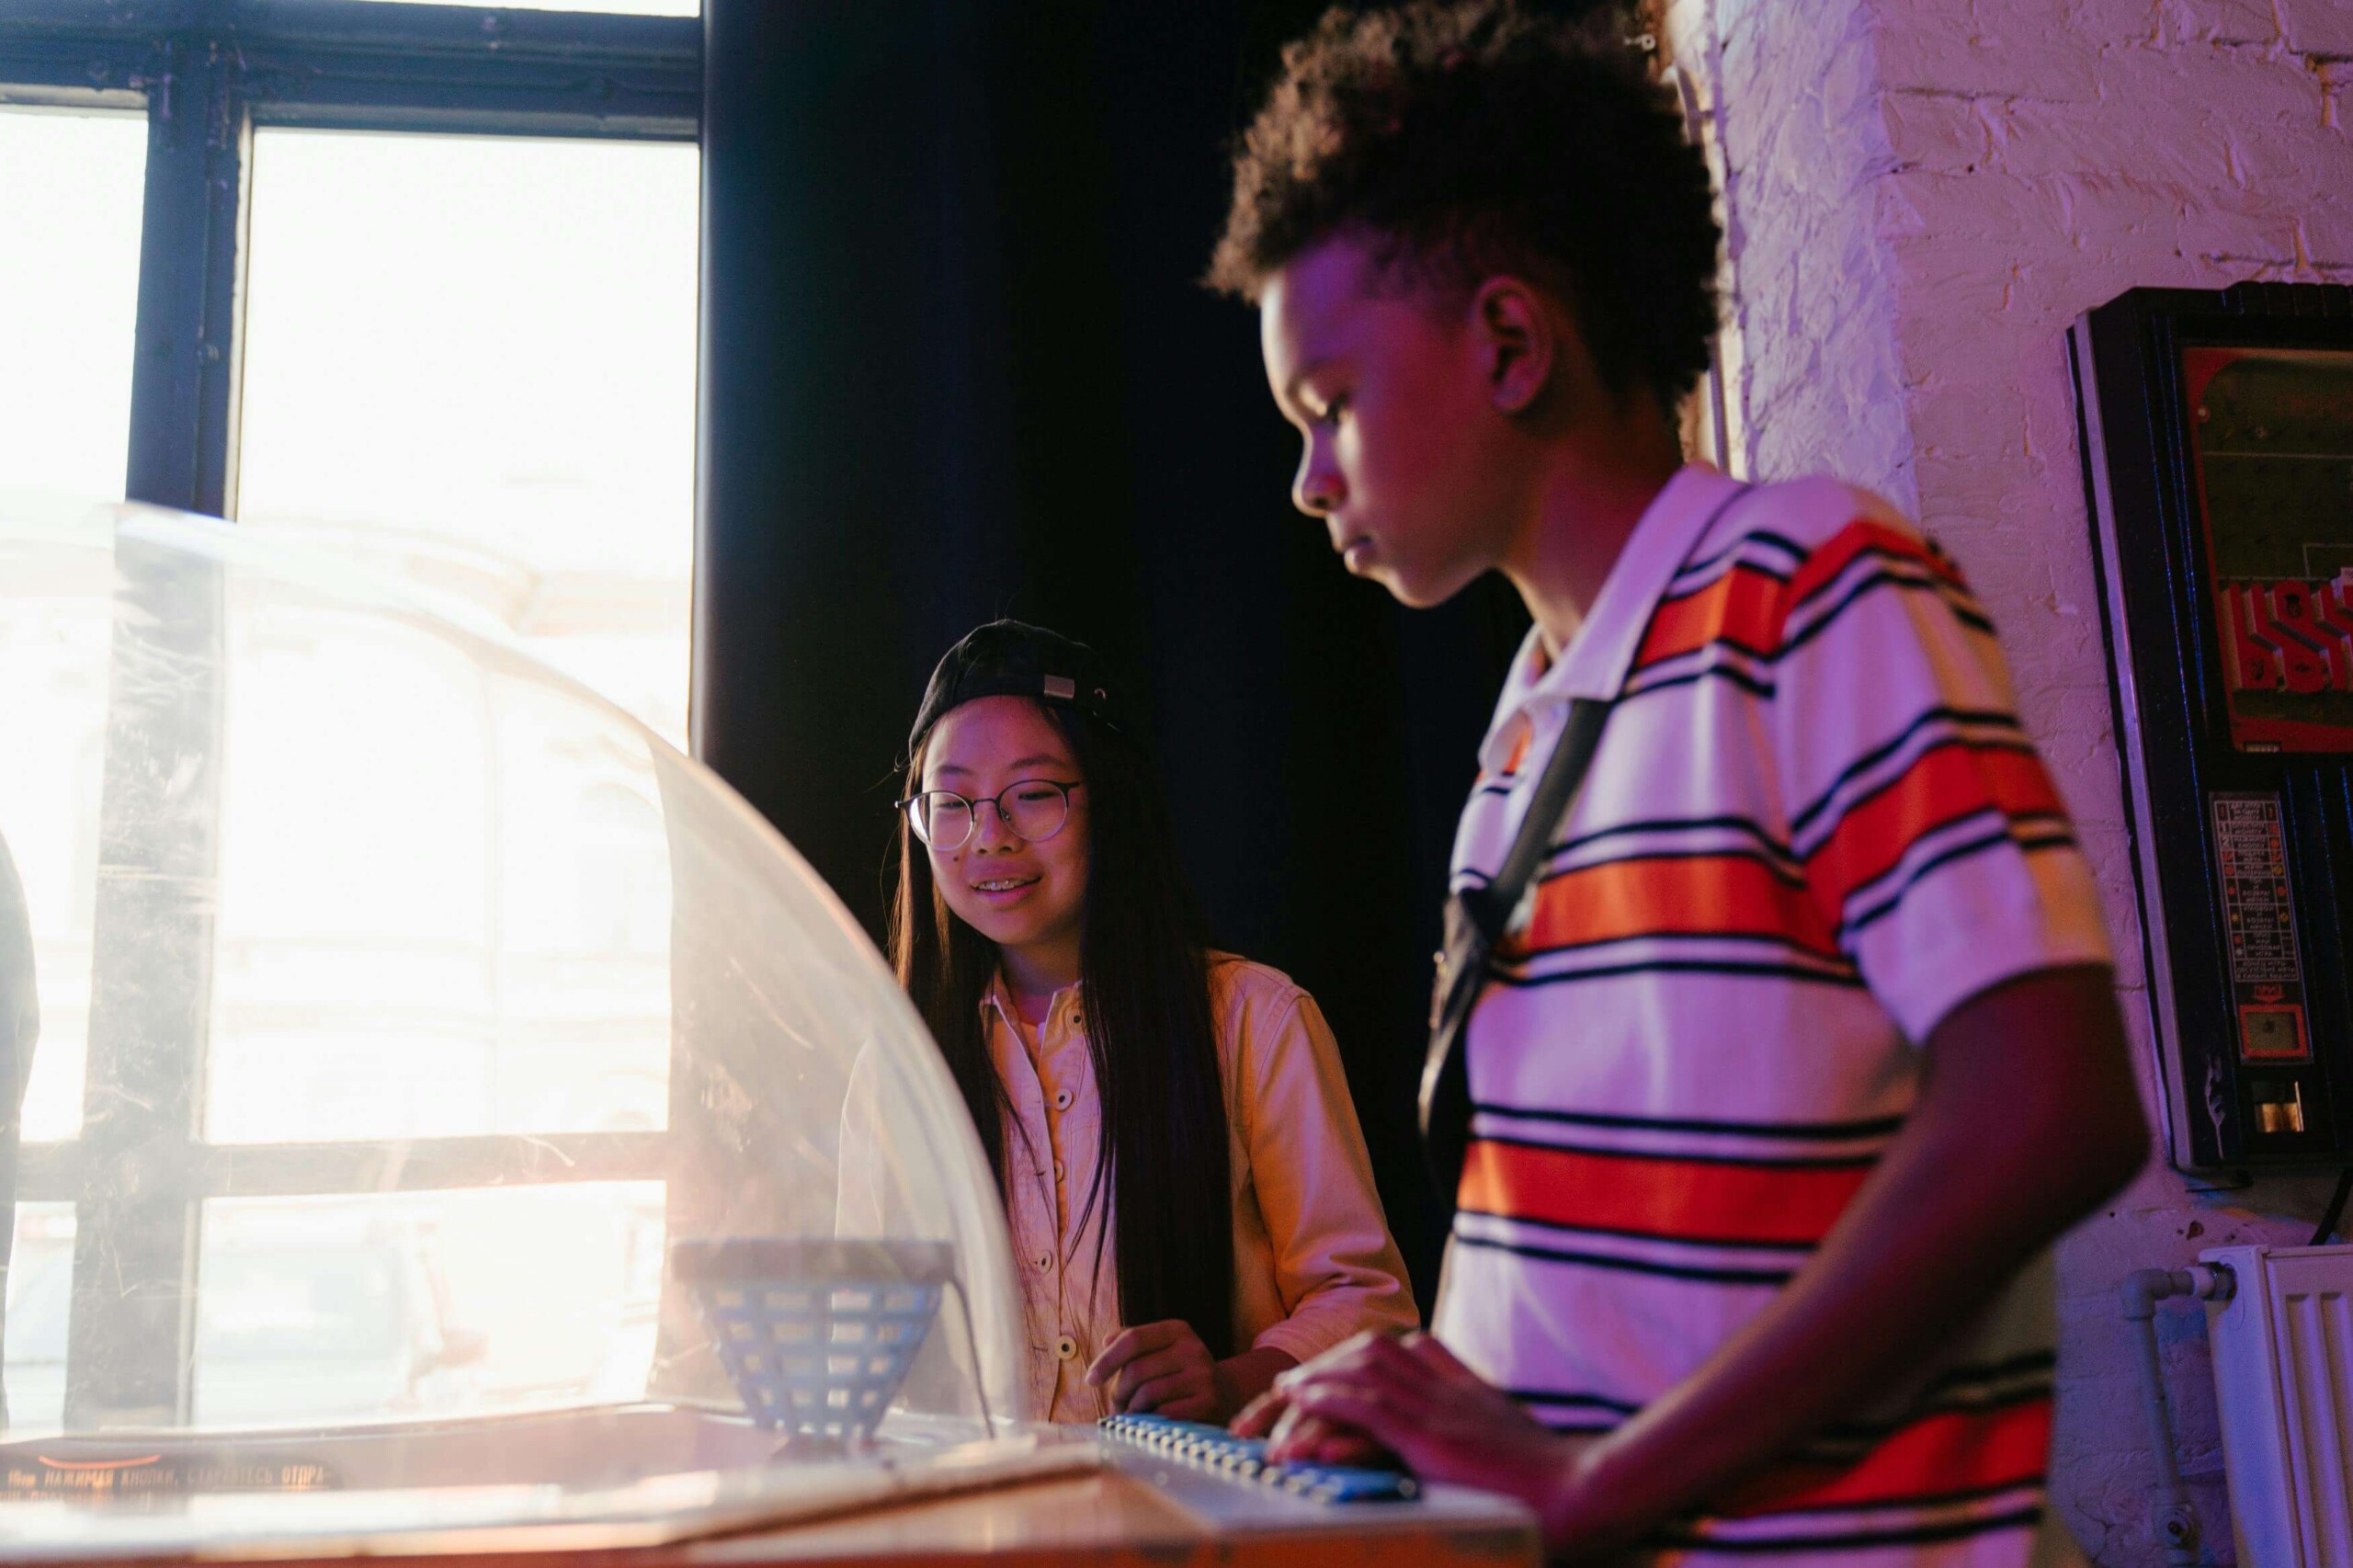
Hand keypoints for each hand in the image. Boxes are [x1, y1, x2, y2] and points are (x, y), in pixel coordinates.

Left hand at [1085, 1320, 1217, 1420]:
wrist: (1224, 1395)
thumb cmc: (1177, 1373)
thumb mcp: (1159, 1350)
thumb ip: (1130, 1343)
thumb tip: (1106, 1342)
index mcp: (1177, 1330)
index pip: (1133, 1339)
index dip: (1107, 1360)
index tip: (1090, 1380)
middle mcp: (1193, 1349)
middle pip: (1136, 1370)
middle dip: (1118, 1391)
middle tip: (1116, 1405)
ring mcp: (1203, 1376)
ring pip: (1147, 1394)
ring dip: (1131, 1409)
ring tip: (1132, 1414)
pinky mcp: (1207, 1403)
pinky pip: (1162, 1414)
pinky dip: (1148, 1420)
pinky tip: (1149, 1422)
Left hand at [1239, 1331, 1630, 1558]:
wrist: (1589, 1491)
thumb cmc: (1560, 1485)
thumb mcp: (1514, 1451)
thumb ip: (1481, 1437)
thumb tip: (1455, 1450)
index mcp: (1469, 1390)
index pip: (1405, 1350)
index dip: (1361, 1358)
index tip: (1331, 1371)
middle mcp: (1451, 1389)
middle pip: (1375, 1353)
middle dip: (1327, 1366)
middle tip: (1287, 1387)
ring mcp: (1442, 1409)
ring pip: (1364, 1370)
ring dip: (1317, 1378)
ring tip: (1280, 1392)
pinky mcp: (1435, 1439)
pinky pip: (1370, 1404)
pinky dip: (1329, 1396)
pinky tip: (1298, 1398)